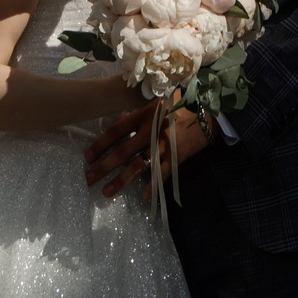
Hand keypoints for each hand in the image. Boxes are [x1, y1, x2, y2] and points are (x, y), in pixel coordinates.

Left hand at [84, 103, 211, 199]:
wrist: (210, 110)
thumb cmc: (181, 102)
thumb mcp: (156, 101)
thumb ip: (137, 111)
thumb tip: (117, 118)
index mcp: (144, 115)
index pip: (116, 131)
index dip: (100, 144)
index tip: (87, 157)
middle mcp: (151, 131)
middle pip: (122, 152)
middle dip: (104, 167)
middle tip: (89, 179)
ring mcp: (164, 146)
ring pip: (139, 166)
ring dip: (121, 180)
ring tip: (107, 192)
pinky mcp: (177, 157)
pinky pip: (162, 175)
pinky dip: (152, 186)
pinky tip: (142, 196)